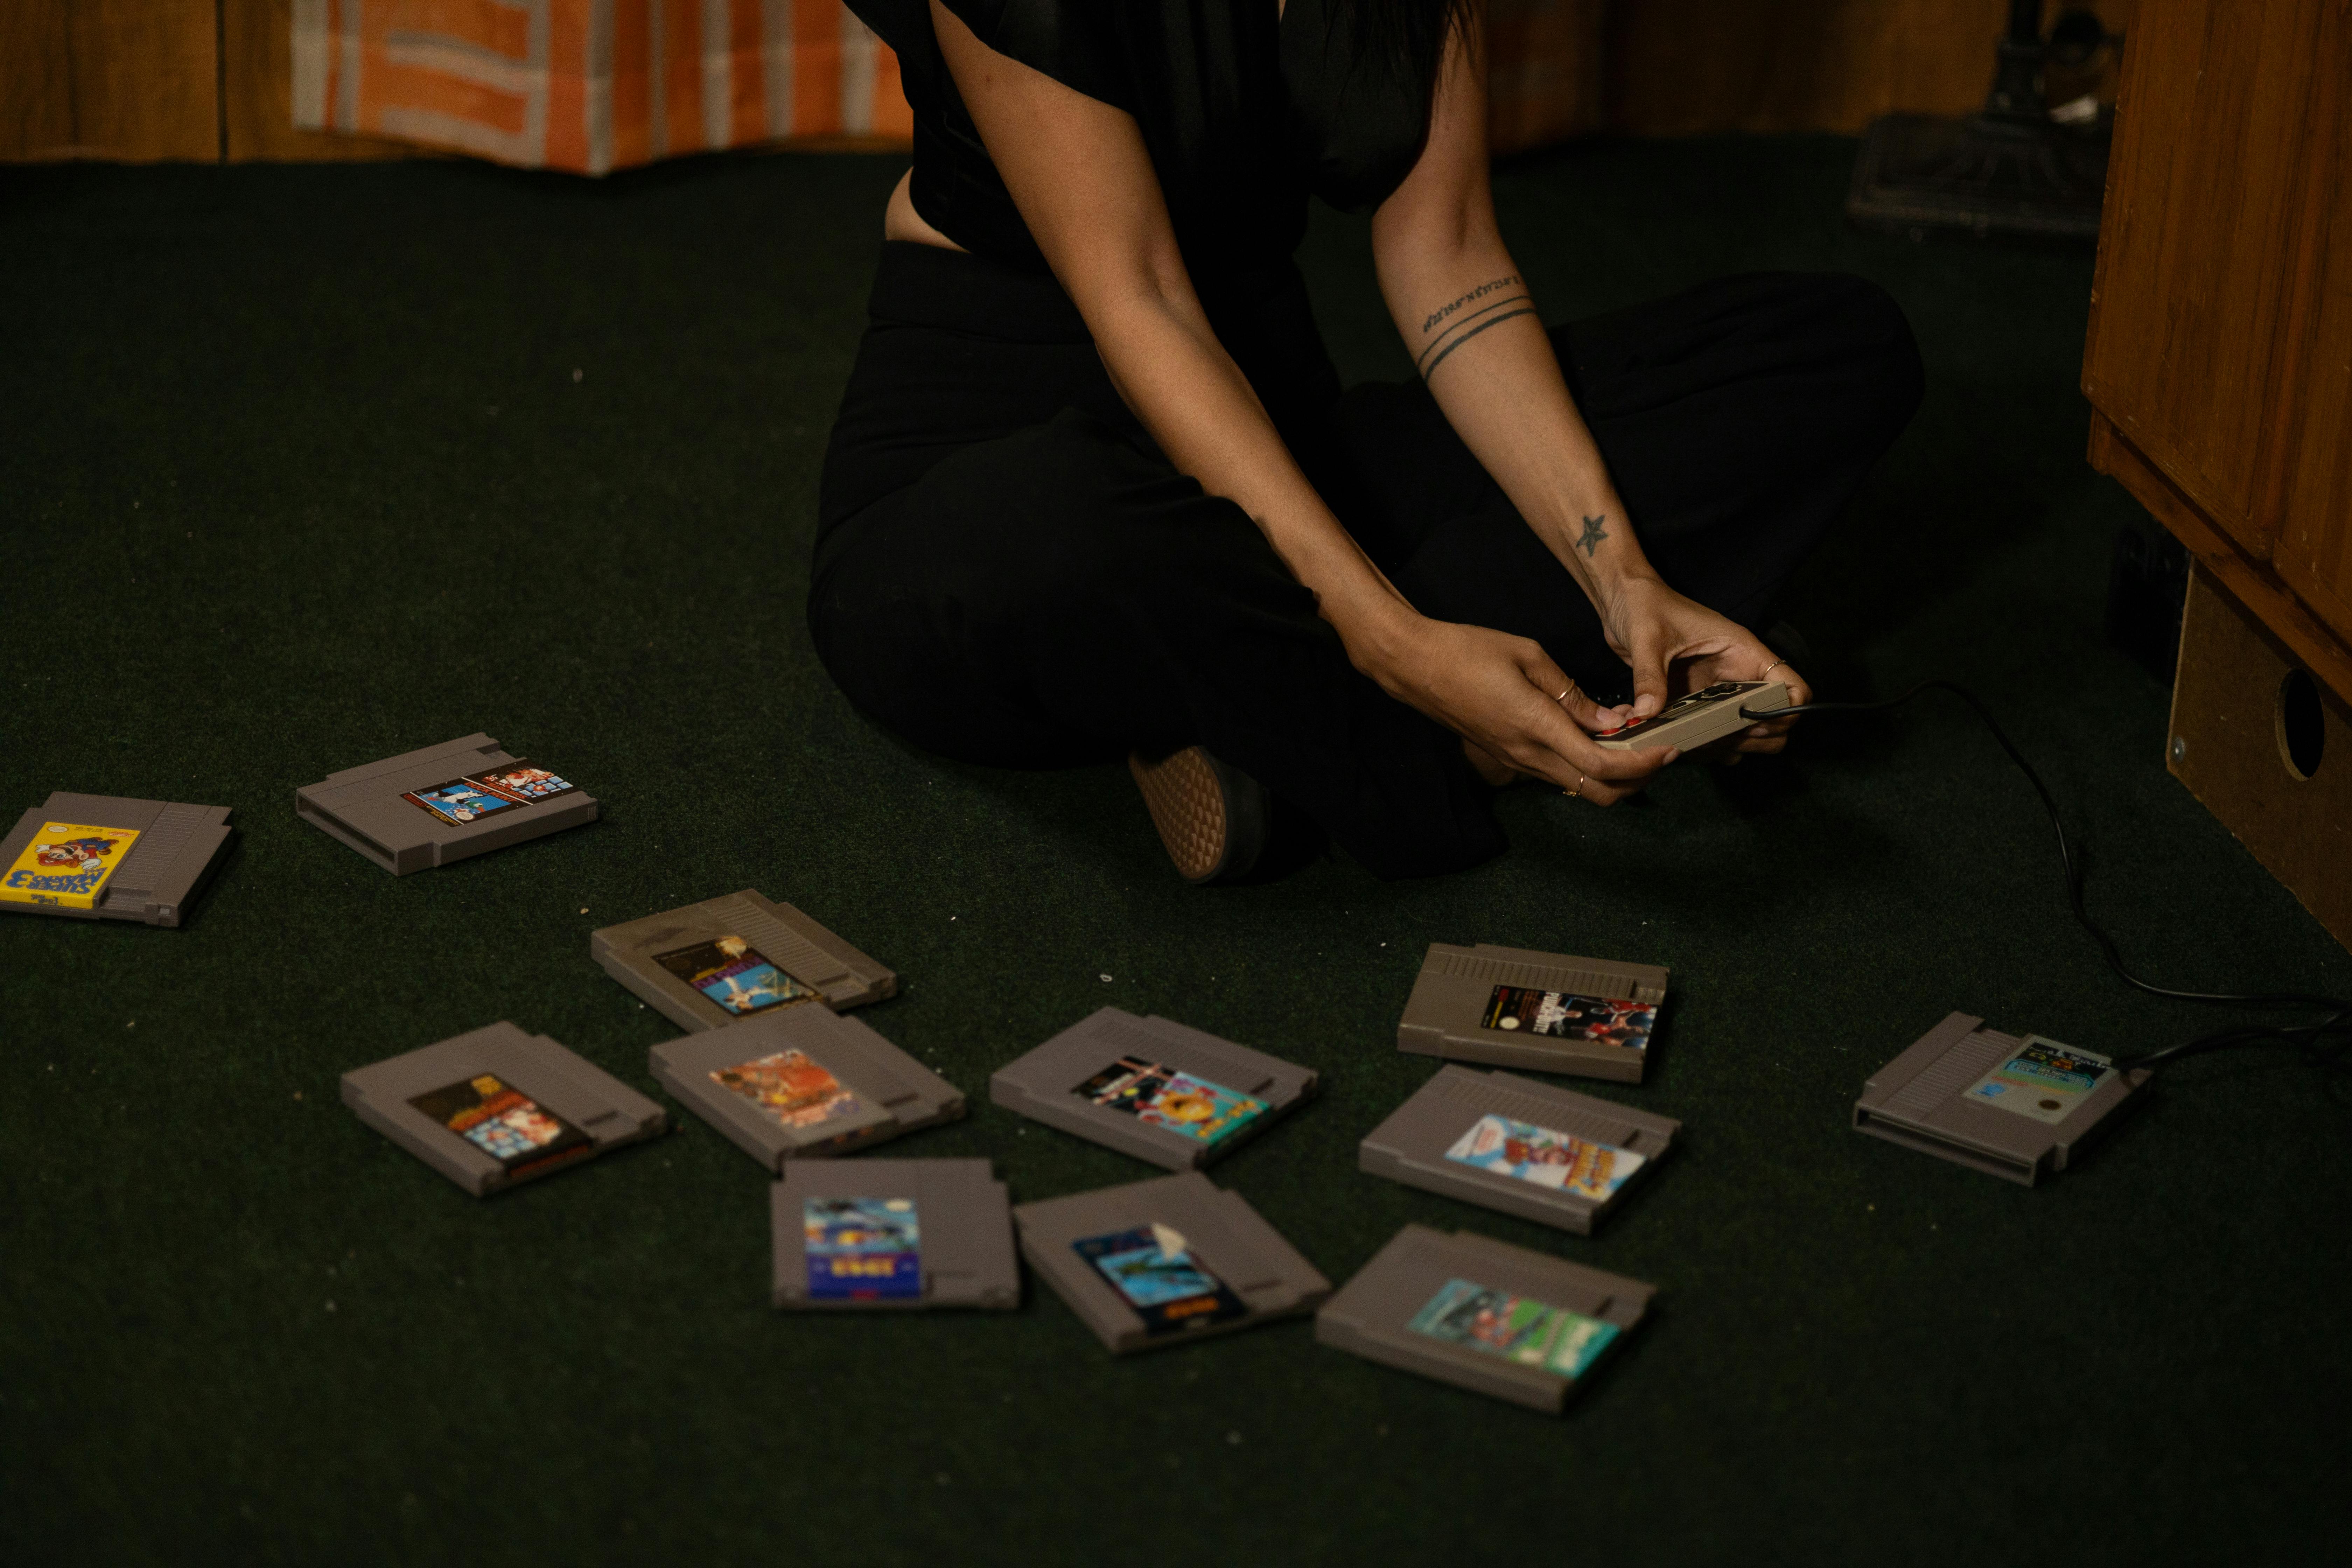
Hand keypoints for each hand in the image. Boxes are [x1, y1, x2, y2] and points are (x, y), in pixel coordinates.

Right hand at [1350, 613, 1676, 803]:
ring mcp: (1516, 761)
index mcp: (1537, 726)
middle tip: (1659, 751)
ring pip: (1579, 789)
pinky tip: (1595, 739)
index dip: (1643, 764)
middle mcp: (1528, 754)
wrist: (1413, 665)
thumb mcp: (1529, 655)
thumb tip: (1609, 720)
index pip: (1603, 765)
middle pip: (1598, 792)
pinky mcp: (1508, 757)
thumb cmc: (1467, 650)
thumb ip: (1571, 693)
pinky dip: (1586, 767)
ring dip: (1613, 776)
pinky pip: (1557, 775)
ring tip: (1632, 742)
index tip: (1669, 748)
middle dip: (1637, 781)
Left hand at [1598, 574, 1812, 754]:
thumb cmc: (1644, 605)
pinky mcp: (1694, 701)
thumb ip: (1650, 677)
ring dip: (1730, 745)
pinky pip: (1710, 731)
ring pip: (1743, 730)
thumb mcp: (1647, 639)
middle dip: (1757, 737)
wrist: (1623, 600)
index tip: (1755, 725)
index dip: (1783, 712)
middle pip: (1773, 718)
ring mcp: (1716, 690)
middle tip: (1725, 741)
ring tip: (1702, 746)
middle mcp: (1735, 673)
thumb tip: (1647, 714)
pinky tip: (1683, 743)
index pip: (1790, 687)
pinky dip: (1703, 744)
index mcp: (1741, 651)